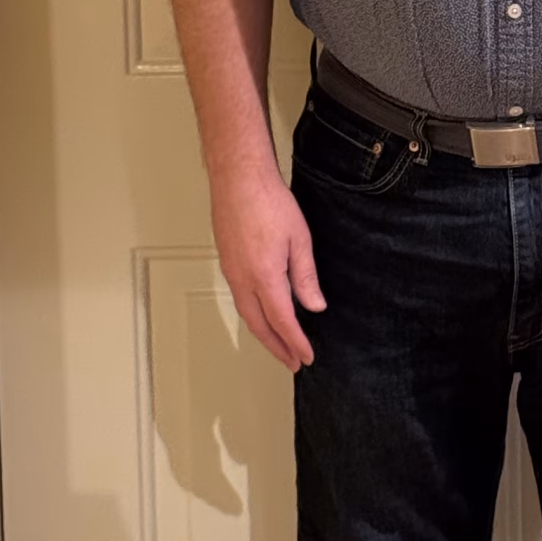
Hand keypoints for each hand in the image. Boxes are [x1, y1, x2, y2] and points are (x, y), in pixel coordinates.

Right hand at [211, 159, 325, 370]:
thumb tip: (314, 306)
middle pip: (259, 325)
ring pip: (247, 314)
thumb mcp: (299, 240)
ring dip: (264, 333)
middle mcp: (243, 280)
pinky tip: (263, 314)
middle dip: (277, 348)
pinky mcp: (227, 262)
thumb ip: (306, 277)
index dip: (295, 342)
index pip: (283, 322)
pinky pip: (240, 298)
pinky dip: (254, 315)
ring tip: (279, 345)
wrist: (238, 178)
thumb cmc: (268, 202)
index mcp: (264, 277)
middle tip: (292, 362)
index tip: (306, 357)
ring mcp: (231, 272)